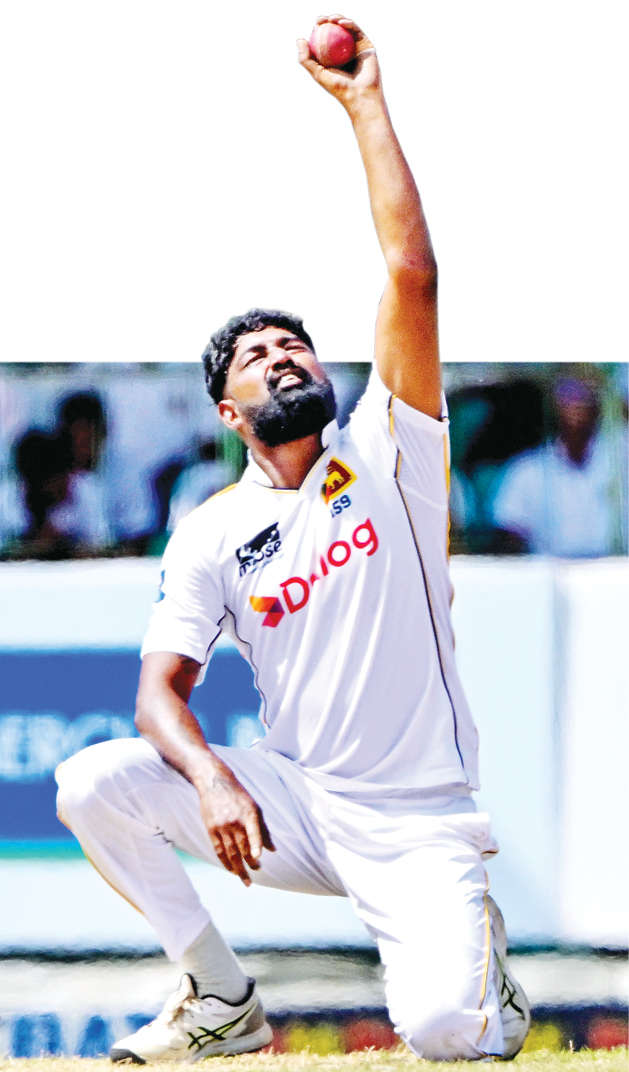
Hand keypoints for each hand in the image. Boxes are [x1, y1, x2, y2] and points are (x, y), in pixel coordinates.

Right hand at [197, 766, 274, 885]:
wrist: (215, 783)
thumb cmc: (239, 797)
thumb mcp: (255, 808)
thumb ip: (263, 829)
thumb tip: (273, 850)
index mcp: (249, 813)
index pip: (253, 831)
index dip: (255, 844)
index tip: (258, 857)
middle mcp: (235, 821)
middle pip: (242, 847)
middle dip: (250, 863)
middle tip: (257, 871)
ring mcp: (222, 826)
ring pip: (231, 852)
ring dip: (238, 868)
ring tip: (245, 879)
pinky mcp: (211, 830)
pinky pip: (219, 850)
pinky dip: (225, 862)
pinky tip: (232, 870)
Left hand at [297, 15, 381, 111]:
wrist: (360, 94)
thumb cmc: (338, 87)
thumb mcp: (317, 73)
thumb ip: (305, 59)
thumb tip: (299, 39)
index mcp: (333, 57)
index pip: (325, 38)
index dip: (319, 28)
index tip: (315, 24)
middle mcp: (345, 51)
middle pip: (335, 31)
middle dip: (327, 21)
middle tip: (321, 19)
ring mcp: (356, 48)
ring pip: (346, 29)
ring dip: (338, 19)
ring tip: (330, 19)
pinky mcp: (367, 46)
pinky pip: (357, 31)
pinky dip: (349, 24)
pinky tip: (341, 22)